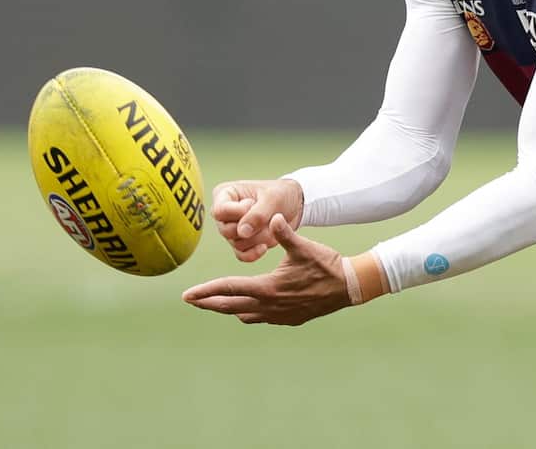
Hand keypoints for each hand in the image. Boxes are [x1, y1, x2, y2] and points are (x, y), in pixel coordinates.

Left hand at [182, 214, 350, 325]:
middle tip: (191, 300)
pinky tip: (248, 306)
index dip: (206, 291)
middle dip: (208, 303)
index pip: (229, 289)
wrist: (349, 286)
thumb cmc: (326, 264)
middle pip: (230, 306)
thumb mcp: (304, 246)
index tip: (187, 295)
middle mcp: (270, 305)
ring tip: (217, 302)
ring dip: (228, 308)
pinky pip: (261, 318)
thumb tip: (272, 217)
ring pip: (244, 315)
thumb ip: (285, 233)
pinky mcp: (289, 319)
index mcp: (269, 287)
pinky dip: (248, 312)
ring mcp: (279, 315)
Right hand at [210, 178, 304, 261]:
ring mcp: (231, 229)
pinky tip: (265, 246)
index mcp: (225, 194)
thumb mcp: (272, 198)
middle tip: (267, 216)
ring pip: (237, 243)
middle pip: (226, 230)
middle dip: (252, 227)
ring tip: (271, 225)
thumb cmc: (281, 194)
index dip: (237, 213)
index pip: (220, 211)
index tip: (253, 203)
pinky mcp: (241, 242)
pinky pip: (241, 255)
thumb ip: (257, 214)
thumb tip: (242, 233)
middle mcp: (224, 213)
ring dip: (258, 237)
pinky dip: (254, 253)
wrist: (295, 204)